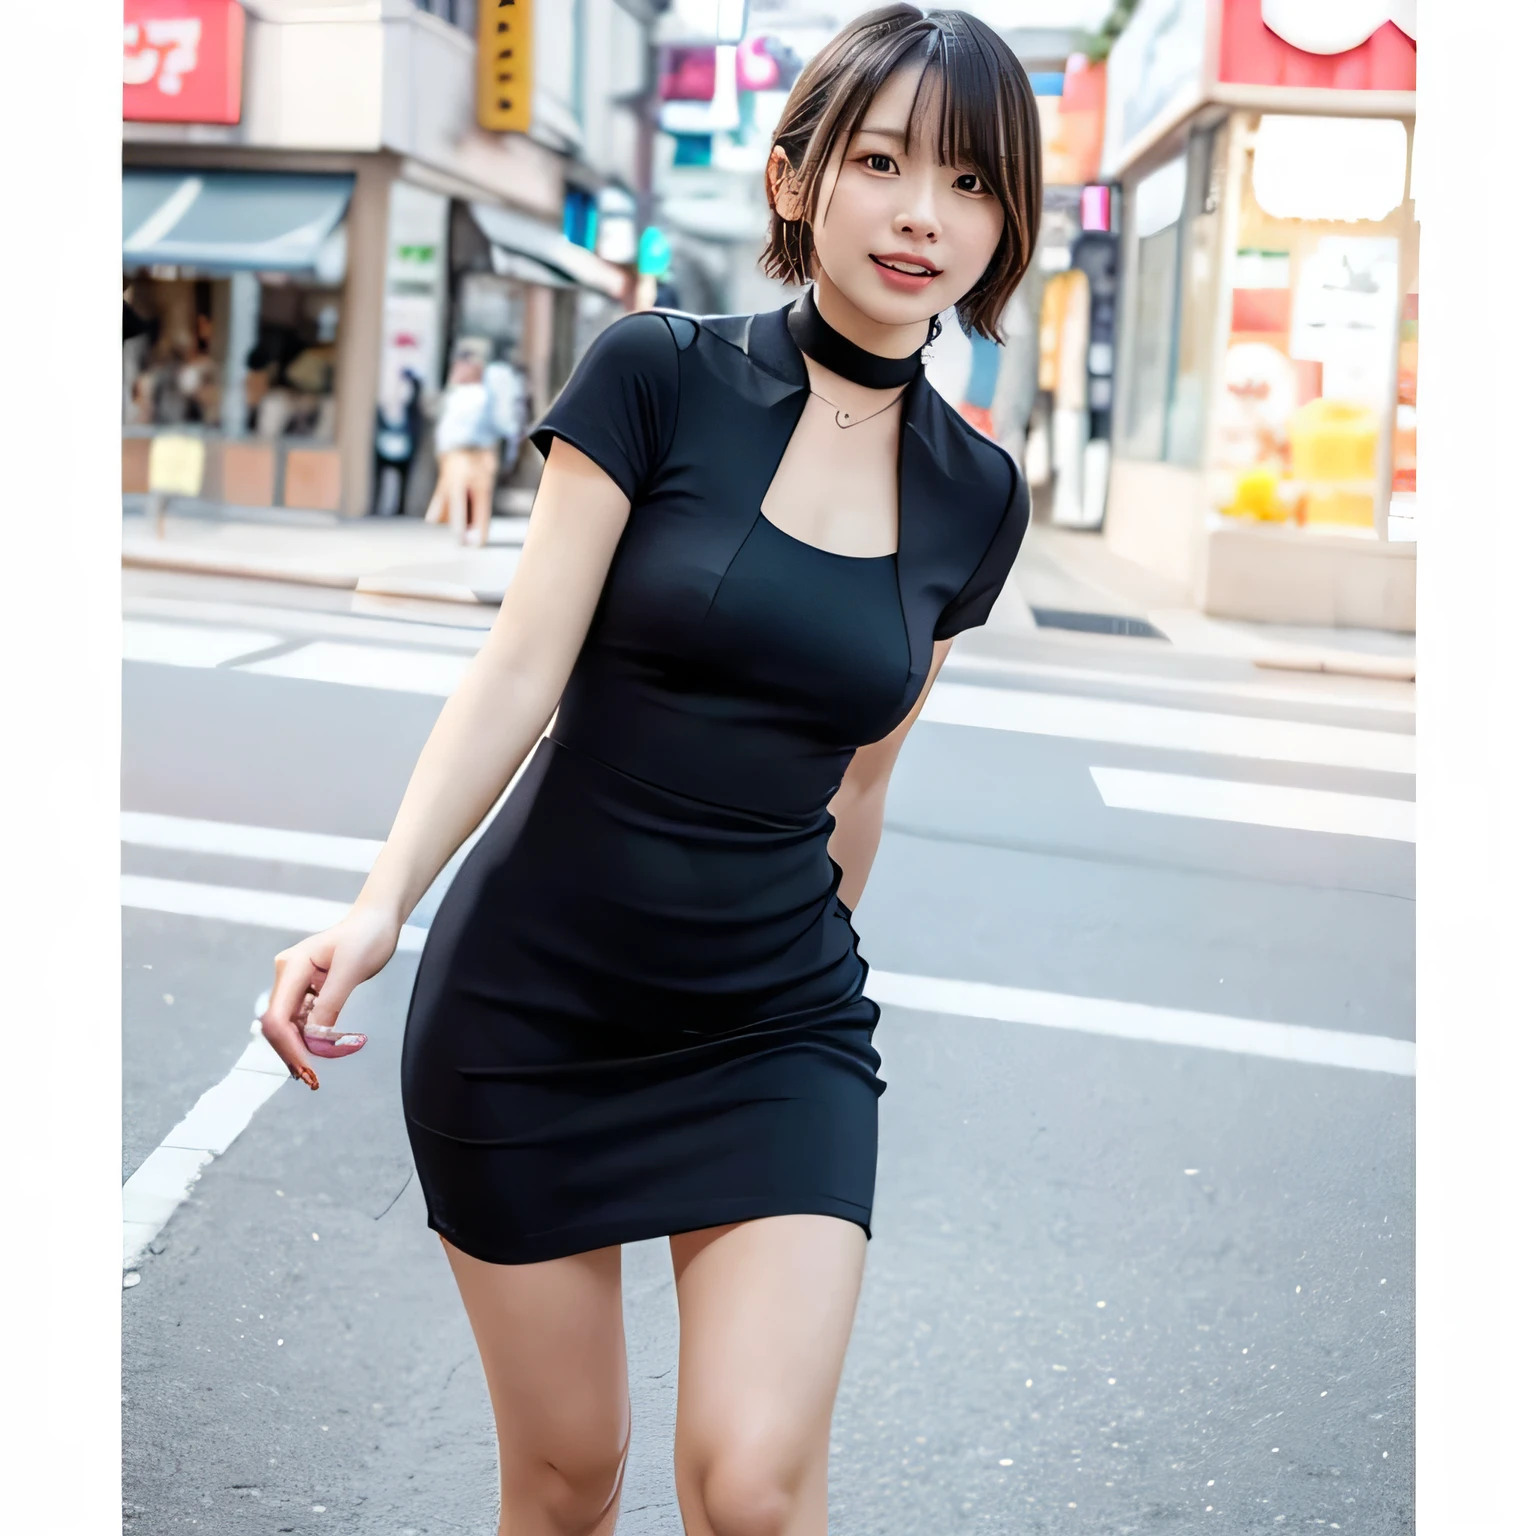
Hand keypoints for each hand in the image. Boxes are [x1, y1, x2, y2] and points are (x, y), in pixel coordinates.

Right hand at [259, 905, 401, 1090]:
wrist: (376, 921)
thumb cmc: (367, 936)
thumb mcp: (351, 970)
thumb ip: (330, 1004)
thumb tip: (314, 1040)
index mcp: (292, 966)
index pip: (277, 1016)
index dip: (288, 1046)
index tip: (306, 1068)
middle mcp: (287, 975)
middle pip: (278, 1024)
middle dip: (292, 1053)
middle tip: (311, 1080)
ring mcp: (295, 983)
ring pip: (289, 1025)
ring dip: (300, 1049)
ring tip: (314, 1074)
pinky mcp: (307, 990)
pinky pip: (302, 1019)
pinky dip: (310, 1038)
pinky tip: (321, 1052)